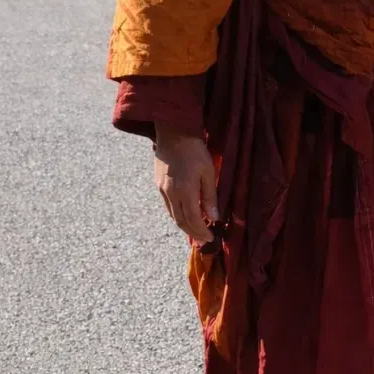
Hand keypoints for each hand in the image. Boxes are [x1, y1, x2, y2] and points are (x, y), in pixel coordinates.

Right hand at [154, 125, 217, 243]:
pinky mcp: (159, 184)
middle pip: (181, 221)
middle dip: (193, 233)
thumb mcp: (208, 172)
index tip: (211, 239)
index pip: (193, 220)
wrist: (173, 133)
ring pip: (173, 215)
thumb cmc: (195, 150)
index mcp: (184, 192)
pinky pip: (168, 206)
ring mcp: (163, 189)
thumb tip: (214, 218)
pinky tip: (185, 215)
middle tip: (204, 241)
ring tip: (196, 232)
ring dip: (185, 226)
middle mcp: (171, 194)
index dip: (202, 232)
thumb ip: (210, 196)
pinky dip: (177, 215)